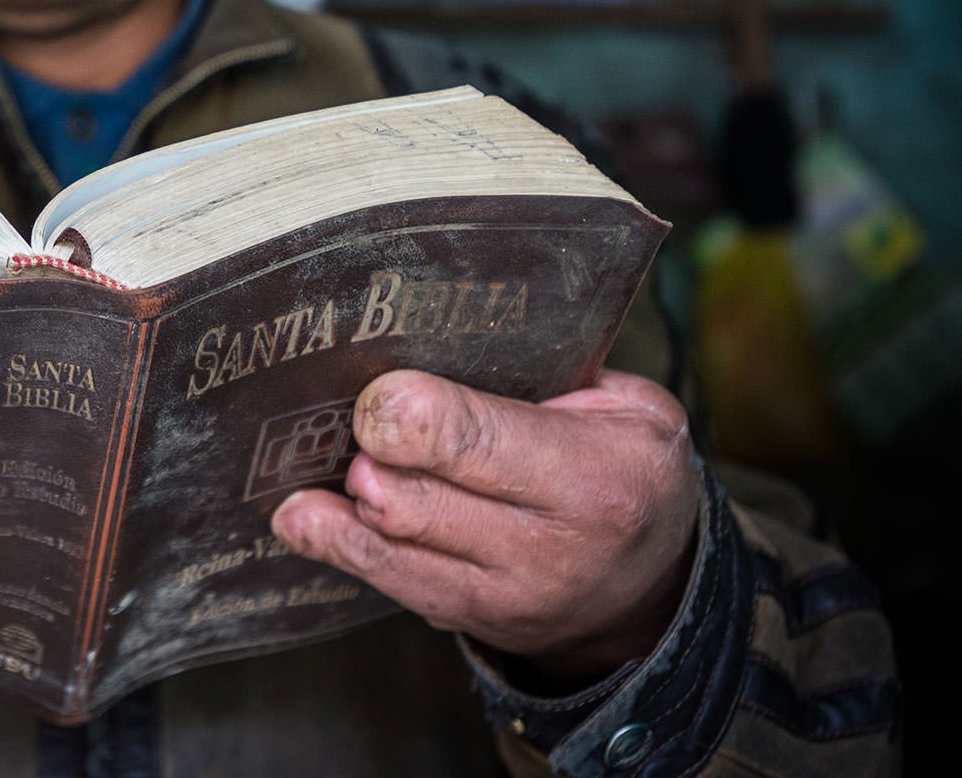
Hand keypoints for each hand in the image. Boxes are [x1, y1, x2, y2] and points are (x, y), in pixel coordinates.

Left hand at [271, 368, 698, 682]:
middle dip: (368, 452)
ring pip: (386, 545)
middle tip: (357, 421)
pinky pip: (385, 582)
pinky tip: (303, 514)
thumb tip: (439, 341)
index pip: (471, 442)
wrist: (658, 585)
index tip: (376, 390)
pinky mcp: (469, 620)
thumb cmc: (629, 470)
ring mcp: (504, 597)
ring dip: (343, 499)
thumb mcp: (628, 407)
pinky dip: (335, 543)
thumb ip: (544, 377)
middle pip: (412, 498)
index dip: (404, 411)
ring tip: (329, 460)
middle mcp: (547, 549)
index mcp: (592, 478)